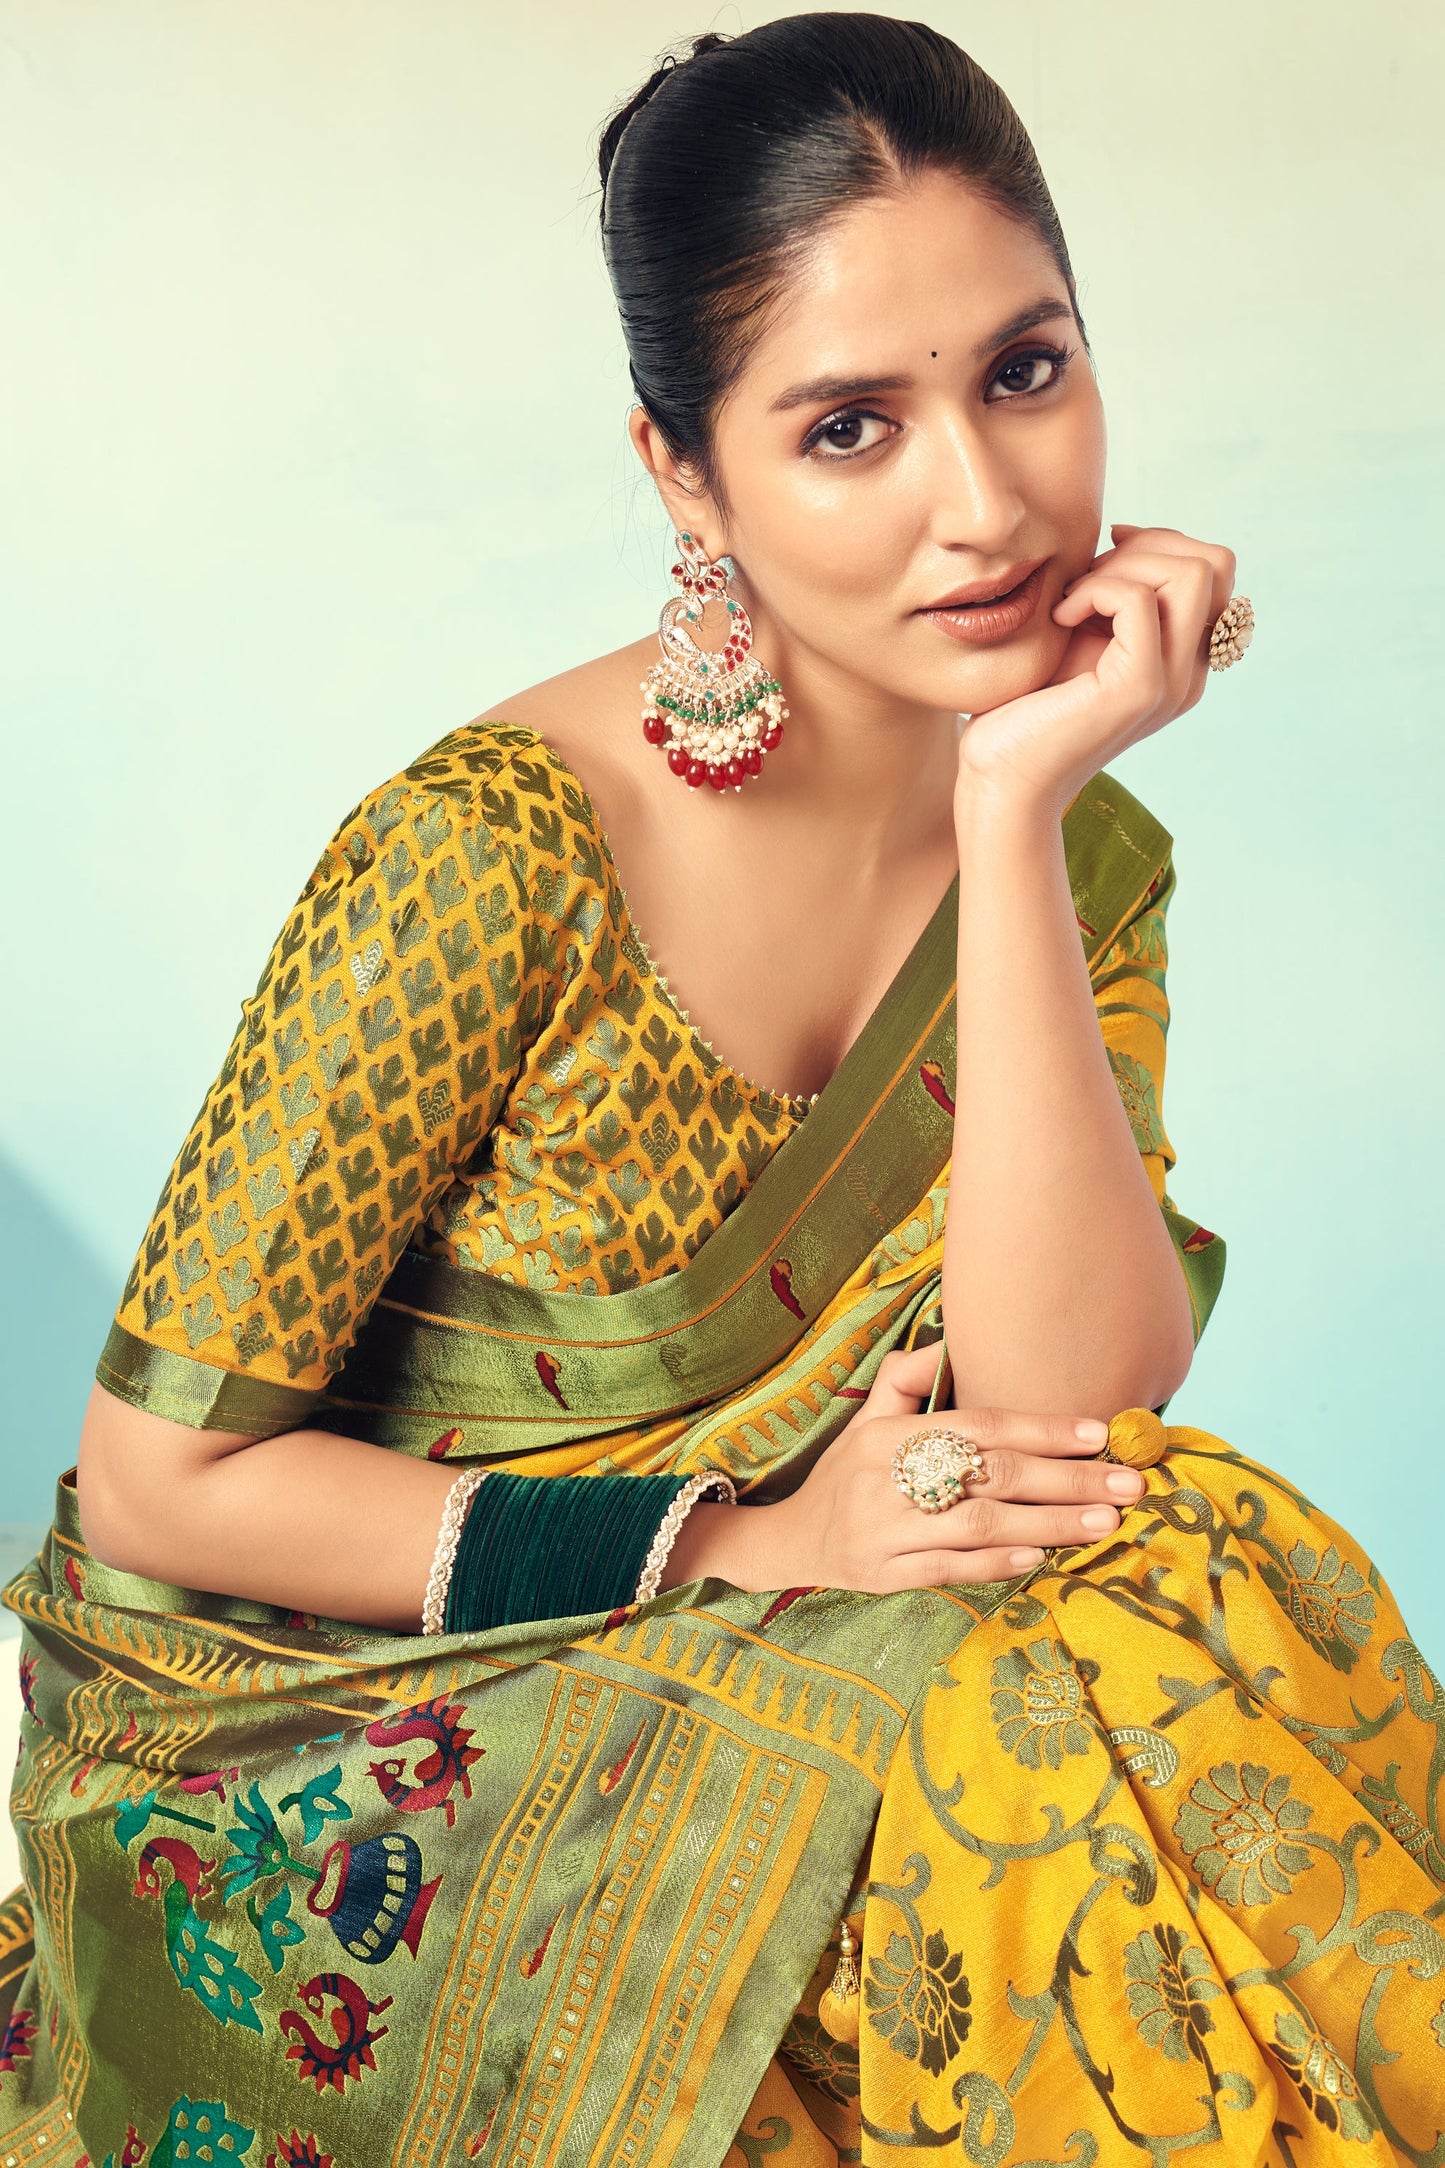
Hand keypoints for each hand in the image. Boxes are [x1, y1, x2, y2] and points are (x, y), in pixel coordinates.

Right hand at [663, 1344, 1144, 1594]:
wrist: (792, 1538)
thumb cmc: (847, 1470)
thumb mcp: (868, 1415)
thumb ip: (909, 1376)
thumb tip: (956, 1340)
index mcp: (887, 1434)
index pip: (978, 1425)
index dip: (1040, 1428)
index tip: (1098, 1432)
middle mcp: (885, 1479)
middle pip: (989, 1476)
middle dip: (1065, 1480)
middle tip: (1127, 1483)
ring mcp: (884, 1531)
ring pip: (980, 1526)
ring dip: (1049, 1525)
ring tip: (1105, 1522)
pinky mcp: (884, 1575)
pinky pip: (950, 1570)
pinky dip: (999, 1565)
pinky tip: (1041, 1558)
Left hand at [957, 523, 1237, 814]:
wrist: (1001, 777)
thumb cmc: (1024, 708)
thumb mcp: (1079, 634)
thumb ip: (1113, 596)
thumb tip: (1125, 534)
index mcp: (1181, 661)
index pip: (1213, 570)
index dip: (1158, 545)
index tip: (1098, 563)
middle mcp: (1188, 673)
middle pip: (1216, 562)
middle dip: (1147, 546)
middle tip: (1087, 578)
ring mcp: (1171, 682)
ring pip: (1193, 572)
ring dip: (1123, 566)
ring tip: (1074, 599)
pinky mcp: (1140, 688)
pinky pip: (1140, 599)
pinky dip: (1094, 590)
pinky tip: (1060, 618)